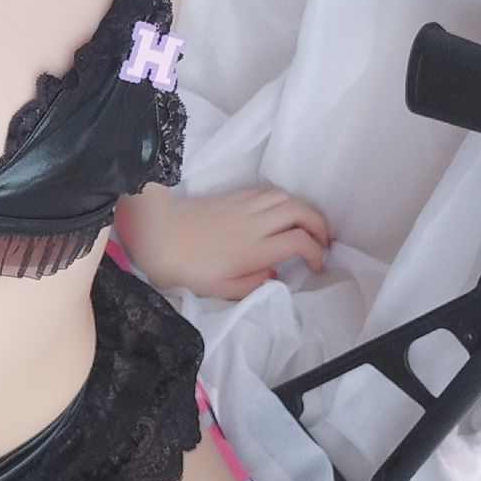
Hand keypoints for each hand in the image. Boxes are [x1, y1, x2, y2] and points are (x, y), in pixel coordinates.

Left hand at [168, 184, 332, 300]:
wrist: (156, 233)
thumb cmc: (184, 267)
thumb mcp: (219, 288)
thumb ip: (251, 284)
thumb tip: (274, 276)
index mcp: (254, 249)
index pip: (299, 242)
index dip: (316, 252)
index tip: (316, 265)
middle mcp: (254, 223)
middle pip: (301, 212)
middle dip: (320, 225)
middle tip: (324, 241)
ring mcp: (244, 205)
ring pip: (287, 197)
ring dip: (305, 209)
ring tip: (308, 225)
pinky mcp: (233, 196)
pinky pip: (268, 191)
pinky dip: (284, 199)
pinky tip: (281, 212)